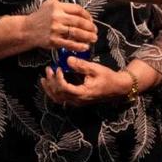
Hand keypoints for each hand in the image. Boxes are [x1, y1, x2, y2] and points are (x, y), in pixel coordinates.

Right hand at [23, 0, 96, 52]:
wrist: (27, 29)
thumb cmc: (39, 16)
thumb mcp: (49, 1)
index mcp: (57, 7)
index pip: (77, 9)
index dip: (87, 15)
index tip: (91, 19)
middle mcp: (56, 17)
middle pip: (79, 21)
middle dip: (90, 27)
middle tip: (95, 30)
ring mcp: (55, 29)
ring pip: (76, 32)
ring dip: (87, 36)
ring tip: (93, 38)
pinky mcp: (53, 40)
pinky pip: (69, 43)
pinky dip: (79, 46)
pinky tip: (84, 46)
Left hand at [41, 57, 156, 106]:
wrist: (117, 88)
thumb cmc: (107, 77)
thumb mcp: (95, 69)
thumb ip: (81, 65)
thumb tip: (68, 60)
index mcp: (82, 93)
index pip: (64, 88)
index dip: (58, 78)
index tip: (58, 68)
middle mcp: (77, 101)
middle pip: (58, 95)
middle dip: (51, 82)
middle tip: (48, 69)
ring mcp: (77, 102)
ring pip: (58, 99)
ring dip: (49, 89)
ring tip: (44, 78)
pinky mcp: (77, 100)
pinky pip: (61, 99)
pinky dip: (54, 92)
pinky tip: (51, 84)